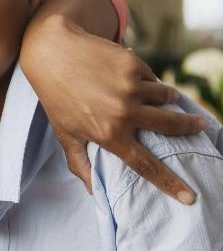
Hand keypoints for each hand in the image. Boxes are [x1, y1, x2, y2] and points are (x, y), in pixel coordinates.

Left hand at [21, 0, 204, 204]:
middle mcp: (123, 113)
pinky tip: (131, 78)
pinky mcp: (133, 65)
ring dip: (167, 99)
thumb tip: (91, 190)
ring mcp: (131, 87)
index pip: (145, 166)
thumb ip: (79, 163)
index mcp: (107, 134)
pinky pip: (152, 77)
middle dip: (189, 127)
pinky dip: (147, 80)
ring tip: (162, 98)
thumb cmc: (57, 98)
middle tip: (198, 127)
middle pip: (170, 126)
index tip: (190, 197)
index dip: (169, 183)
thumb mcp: (64, 134)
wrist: (52, 53)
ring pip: (166, 97)